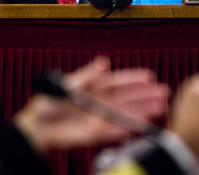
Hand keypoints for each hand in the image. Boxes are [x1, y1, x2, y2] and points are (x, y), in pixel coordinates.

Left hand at [14, 56, 168, 153]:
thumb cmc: (48, 102)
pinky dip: (125, 128)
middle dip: (144, 96)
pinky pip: (112, 132)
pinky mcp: (93, 135)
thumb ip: (87, 76)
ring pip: (124, 114)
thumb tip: (104, 63)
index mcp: (93, 88)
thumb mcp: (67, 84)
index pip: (117, 82)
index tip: (149, 76)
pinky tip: (139, 125)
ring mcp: (98, 119)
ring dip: (141, 111)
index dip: (133, 79)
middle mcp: (99, 103)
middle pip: (126, 99)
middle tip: (163, 92)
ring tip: (160, 107)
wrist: (36, 126)